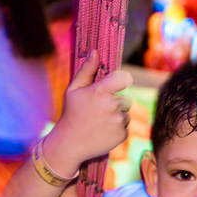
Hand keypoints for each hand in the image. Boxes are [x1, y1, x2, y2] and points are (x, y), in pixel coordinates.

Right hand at [44, 52, 132, 176]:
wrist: (70, 144)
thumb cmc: (71, 114)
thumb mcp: (74, 90)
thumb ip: (86, 70)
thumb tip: (95, 51)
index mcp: (101, 91)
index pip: (125, 78)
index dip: (123, 81)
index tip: (118, 85)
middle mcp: (112, 106)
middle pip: (126, 99)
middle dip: (116, 103)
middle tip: (99, 110)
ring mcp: (118, 122)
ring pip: (127, 114)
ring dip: (117, 116)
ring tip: (100, 122)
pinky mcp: (122, 135)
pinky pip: (126, 127)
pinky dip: (117, 129)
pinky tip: (103, 131)